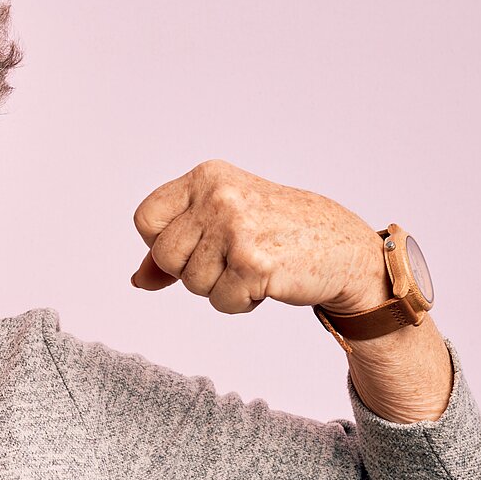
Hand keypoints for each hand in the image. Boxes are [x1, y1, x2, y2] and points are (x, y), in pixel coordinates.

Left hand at [128, 159, 385, 314]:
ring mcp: (237, 228)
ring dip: (219, 287)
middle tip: (229, 259)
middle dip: (191, 270)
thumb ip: (175, 246)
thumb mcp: (221, 222)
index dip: (161, 243)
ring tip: (251, 266)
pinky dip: (240, 302)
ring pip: (191, 283)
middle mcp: (219, 196)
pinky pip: (220, 301)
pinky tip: (266, 281)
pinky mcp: (254, 262)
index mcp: (207, 177)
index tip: (195, 245)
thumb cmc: (278, 233)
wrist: (342, 248)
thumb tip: (138, 280)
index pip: (146, 219)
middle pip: (164, 256)